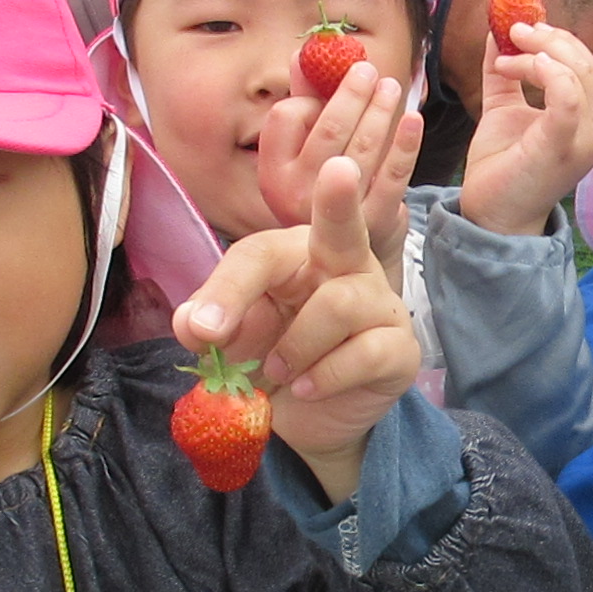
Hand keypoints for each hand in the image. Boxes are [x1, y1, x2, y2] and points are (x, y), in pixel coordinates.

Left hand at [173, 156, 420, 504]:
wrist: (304, 421)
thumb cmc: (272, 363)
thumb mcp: (232, 345)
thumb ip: (209, 328)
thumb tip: (193, 322)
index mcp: (298, 256)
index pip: (261, 254)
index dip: (227, 289)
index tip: (201, 330)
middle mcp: (345, 268)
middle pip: (342, 226)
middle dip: (339, 199)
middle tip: (338, 170)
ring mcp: (378, 305)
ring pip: (341, 304)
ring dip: (298, 346)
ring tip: (282, 372)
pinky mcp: (399, 349)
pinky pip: (367, 352)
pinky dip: (325, 376)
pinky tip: (307, 388)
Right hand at [256, 61, 422, 276]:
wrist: (344, 257)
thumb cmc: (321, 192)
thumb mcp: (301, 152)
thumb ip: (303, 103)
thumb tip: (303, 53)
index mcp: (273, 173)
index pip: (286, 117)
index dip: (308, 96)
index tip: (326, 86)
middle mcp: (297, 193)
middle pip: (329, 128)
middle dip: (352, 92)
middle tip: (368, 70)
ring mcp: (337, 209)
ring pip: (364, 146)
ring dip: (381, 109)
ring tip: (390, 85)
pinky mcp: (374, 220)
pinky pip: (393, 174)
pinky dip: (406, 143)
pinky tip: (413, 119)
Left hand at [457, 22, 592, 237]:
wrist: (492, 216)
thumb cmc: (502, 168)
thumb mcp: (503, 110)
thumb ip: (505, 76)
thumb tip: (494, 34)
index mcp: (585, 119)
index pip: (583, 64)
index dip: (554, 38)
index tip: (518, 28)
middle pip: (584, 62)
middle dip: (547, 38)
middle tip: (512, 29)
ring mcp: (585, 139)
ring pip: (578, 73)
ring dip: (538, 51)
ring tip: (506, 53)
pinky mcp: (565, 146)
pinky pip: (568, 97)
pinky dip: (546, 72)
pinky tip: (518, 65)